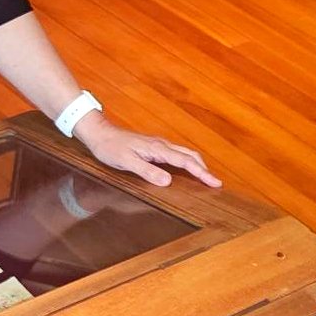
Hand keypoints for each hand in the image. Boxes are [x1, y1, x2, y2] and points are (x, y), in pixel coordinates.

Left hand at [73, 112, 221, 188]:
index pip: (186, 162)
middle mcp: (161, 145)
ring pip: (184, 153)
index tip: (215, 183)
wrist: (99, 133)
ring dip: (197, 164)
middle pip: (190, 155)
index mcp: (157, 149)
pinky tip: (184, 168)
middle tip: (215, 182)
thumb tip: (168, 181)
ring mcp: (157, 144)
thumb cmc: (110, 148)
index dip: (201, 173)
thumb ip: (147, 171)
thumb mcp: (126, 161)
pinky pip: (175, 153)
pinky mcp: (153, 146)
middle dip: (204, 169)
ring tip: (205, 177)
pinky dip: (186, 161)